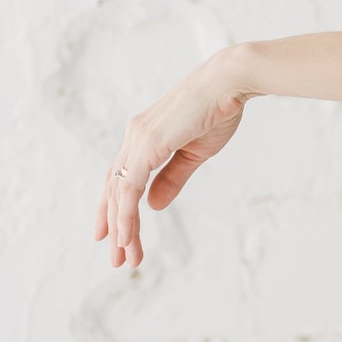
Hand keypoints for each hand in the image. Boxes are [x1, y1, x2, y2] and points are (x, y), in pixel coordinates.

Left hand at [95, 50, 250, 271]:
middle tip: (116, 257)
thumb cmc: (218, 111)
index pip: (121, 178)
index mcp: (145, 137)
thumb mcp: (194, 153)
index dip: (114, 207)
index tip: (112, 234)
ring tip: (123, 257)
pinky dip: (126, 214)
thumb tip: (154, 206)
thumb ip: (172, 178)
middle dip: (114, 225)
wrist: (230, 83)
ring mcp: (138, 139)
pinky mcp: (147, 144)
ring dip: (120, 228)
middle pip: (113, 188)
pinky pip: (129, 187)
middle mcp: (134, 137)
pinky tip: (126, 236)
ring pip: (118, 193)